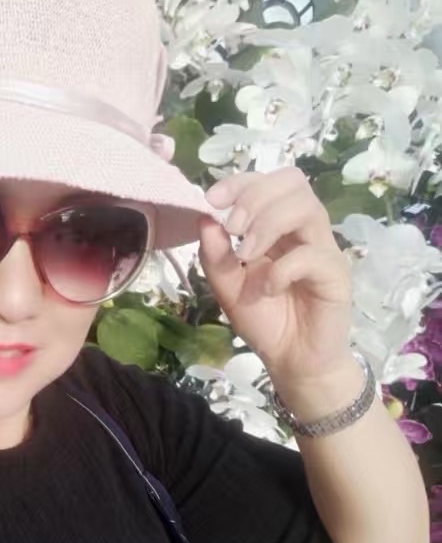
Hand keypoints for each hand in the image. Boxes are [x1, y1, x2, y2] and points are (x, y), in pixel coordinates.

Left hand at [197, 168, 353, 382]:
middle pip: (293, 182)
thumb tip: (204, 218)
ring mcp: (324, 249)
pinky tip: (268, 289)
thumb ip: (215, 256)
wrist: (291, 361)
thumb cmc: (265, 321)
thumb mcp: (227, 287)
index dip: (241, 181)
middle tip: (233, 228)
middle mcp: (303, 230)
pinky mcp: (337, 274)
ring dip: (268, 224)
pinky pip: (312, 255)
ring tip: (246, 255)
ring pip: (307, 208)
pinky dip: (282, 269)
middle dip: (256, 197)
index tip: (212, 199)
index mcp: (278, 226)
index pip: (269, 182)